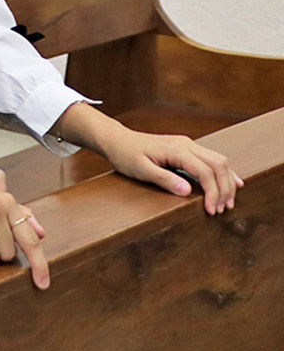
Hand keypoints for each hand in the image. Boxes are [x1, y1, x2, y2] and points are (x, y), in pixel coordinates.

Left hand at [95, 125, 241, 214]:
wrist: (117, 140)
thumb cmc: (126, 155)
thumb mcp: (140, 169)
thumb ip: (164, 179)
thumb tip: (187, 191)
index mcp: (176, 150)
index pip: (206, 172)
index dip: (213, 193)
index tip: (211, 211)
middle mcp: (186, 144)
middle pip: (219, 165)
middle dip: (225, 189)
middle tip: (222, 209)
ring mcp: (188, 144)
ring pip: (219, 160)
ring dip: (227, 181)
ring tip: (227, 203)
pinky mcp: (187, 148)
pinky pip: (213, 158)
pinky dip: (225, 172)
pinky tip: (233, 183)